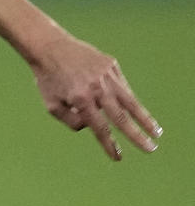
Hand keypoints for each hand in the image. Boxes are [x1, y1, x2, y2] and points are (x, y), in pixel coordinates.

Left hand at [30, 34, 161, 160]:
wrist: (50, 48)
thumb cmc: (49, 80)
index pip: (99, 128)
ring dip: (145, 119)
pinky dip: (127, 99)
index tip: (118, 157)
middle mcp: (97, 88)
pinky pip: (122, 86)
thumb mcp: (52, 105)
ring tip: (157, 132)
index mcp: (80, 100)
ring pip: (131, 101)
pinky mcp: (111, 65)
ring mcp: (106, 75)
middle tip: (150, 149)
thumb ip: (71, 121)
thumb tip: (93, 127)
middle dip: (137, 136)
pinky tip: (134, 111)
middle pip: (121, 118)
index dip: (109, 145)